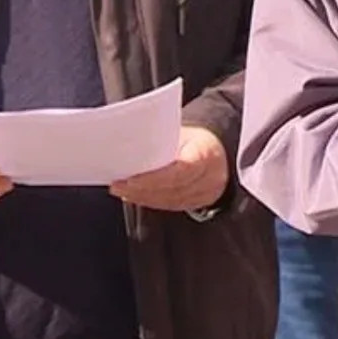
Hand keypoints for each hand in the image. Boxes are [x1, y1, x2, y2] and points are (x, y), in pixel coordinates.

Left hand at [110, 127, 228, 211]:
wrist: (219, 151)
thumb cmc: (197, 139)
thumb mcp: (184, 132)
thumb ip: (164, 140)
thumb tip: (132, 143)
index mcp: (206, 153)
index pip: (180, 170)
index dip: (155, 178)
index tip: (131, 179)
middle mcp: (210, 177)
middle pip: (172, 188)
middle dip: (142, 188)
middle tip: (118, 184)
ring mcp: (206, 193)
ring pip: (169, 200)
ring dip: (142, 197)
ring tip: (121, 189)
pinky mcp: (198, 203)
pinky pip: (171, 205)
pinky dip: (150, 201)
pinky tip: (135, 195)